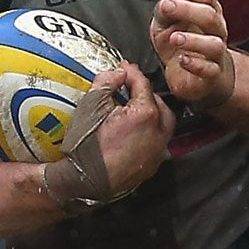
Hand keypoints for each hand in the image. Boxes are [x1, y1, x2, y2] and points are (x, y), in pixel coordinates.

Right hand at [54, 63, 172, 205]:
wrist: (85, 181)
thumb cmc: (87, 145)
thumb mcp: (91, 105)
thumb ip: (107, 82)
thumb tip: (119, 72)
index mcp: (146, 114)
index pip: (143, 84)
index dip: (131, 73)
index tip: (123, 67)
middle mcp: (158, 132)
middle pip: (159, 103)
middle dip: (146, 93)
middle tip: (129, 88)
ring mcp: (157, 151)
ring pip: (164, 124)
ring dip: (152, 112)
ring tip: (134, 109)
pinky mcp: (152, 165)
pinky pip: (158, 142)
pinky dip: (150, 131)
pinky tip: (135, 131)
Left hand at [151, 0, 234, 108]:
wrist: (191, 77)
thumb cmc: (181, 47)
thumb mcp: (166, 25)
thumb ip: (165, 13)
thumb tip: (164, 3)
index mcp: (208, 14)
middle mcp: (216, 32)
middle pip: (210, 16)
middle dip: (187, 9)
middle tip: (167, 8)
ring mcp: (216, 54)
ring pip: (214, 44)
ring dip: (193, 39)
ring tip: (174, 38)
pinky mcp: (212, 74)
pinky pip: (209, 69)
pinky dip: (195, 64)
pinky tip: (181, 59)